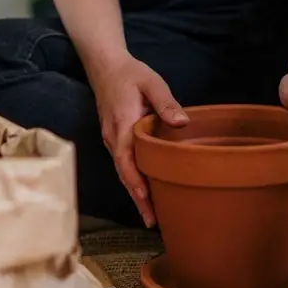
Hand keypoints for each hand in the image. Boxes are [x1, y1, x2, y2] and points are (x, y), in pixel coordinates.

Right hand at [92, 53, 188, 226]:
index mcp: (122, 126)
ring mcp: (111, 139)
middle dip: (137, 199)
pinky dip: (132, 179)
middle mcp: (113, 138)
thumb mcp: (152, 82)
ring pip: (123, 171)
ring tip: (151, 214)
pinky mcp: (114, 138)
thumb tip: (182, 123)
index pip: (127, 162)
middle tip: (153, 221)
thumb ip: (166, 102)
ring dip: (135, 192)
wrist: (105, 66)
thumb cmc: (131, 74)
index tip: (147, 202)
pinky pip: (123, 164)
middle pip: (124, 174)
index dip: (136, 184)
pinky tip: (145, 189)